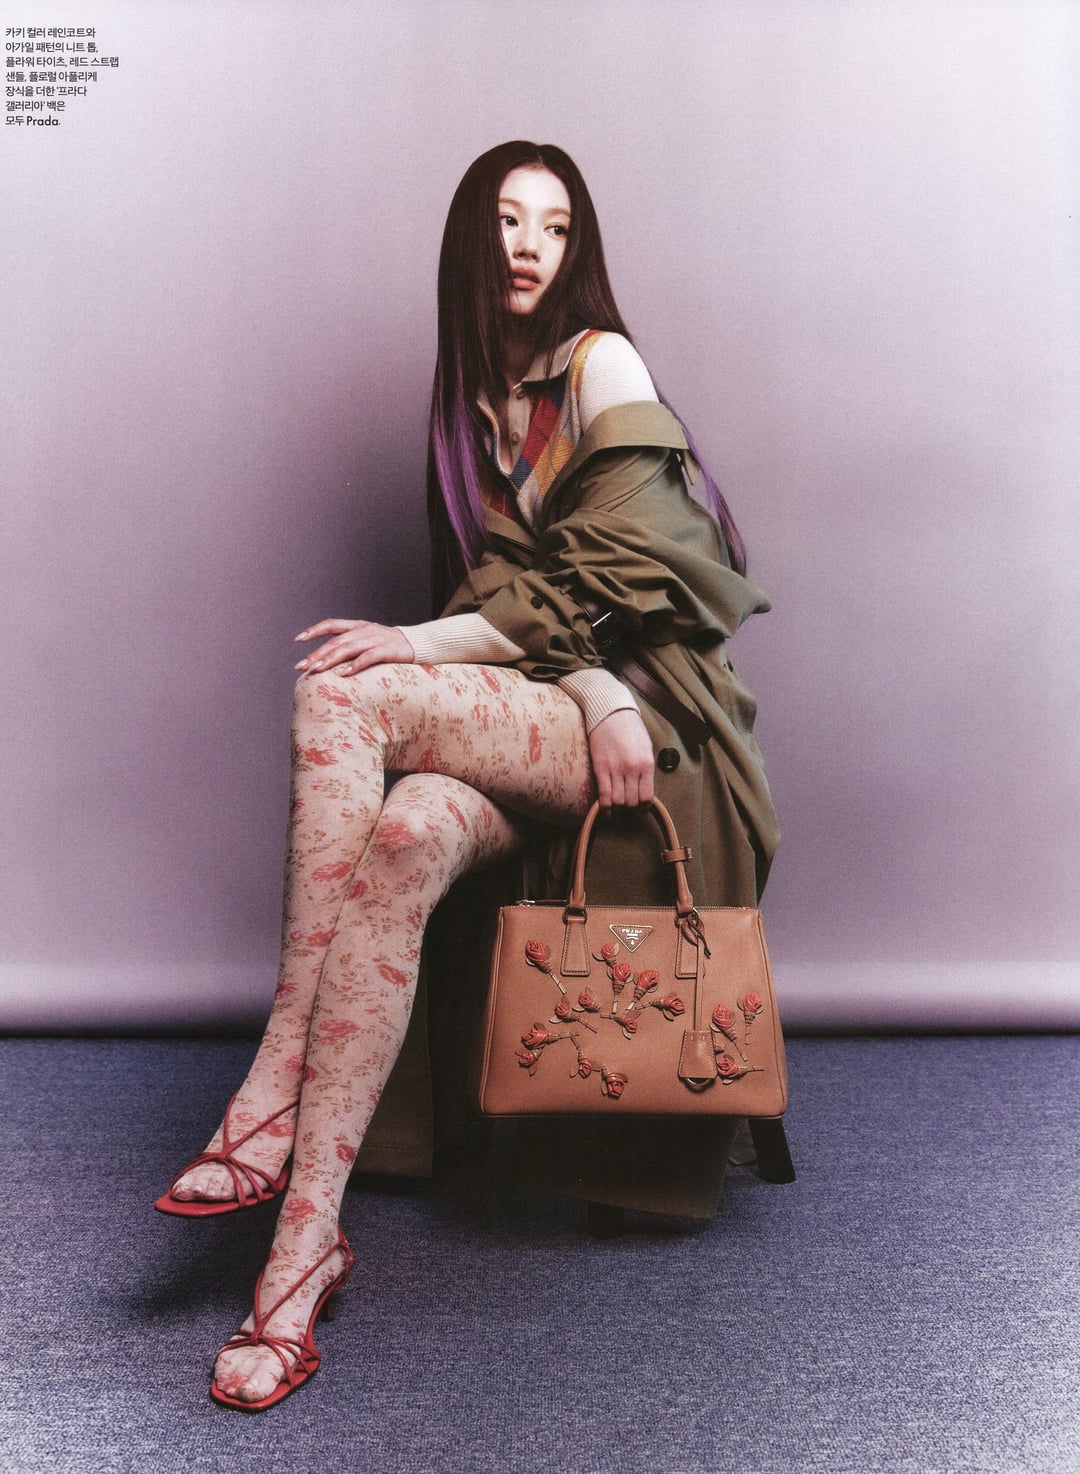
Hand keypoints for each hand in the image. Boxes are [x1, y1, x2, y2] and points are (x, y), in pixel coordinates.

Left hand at [294, 619, 414, 675]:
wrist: (418, 644)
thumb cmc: (389, 646)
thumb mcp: (368, 640)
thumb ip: (350, 646)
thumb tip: (328, 660)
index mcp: (358, 626)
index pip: (331, 624)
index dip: (314, 630)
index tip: (298, 639)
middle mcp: (364, 630)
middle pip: (336, 641)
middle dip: (317, 653)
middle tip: (302, 666)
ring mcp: (376, 639)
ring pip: (348, 648)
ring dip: (330, 659)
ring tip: (317, 669)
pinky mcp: (387, 650)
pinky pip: (368, 657)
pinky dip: (356, 665)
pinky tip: (345, 673)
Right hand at [587, 708, 655, 809]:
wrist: (611, 712)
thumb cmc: (630, 728)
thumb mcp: (646, 747)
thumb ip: (646, 768)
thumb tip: (644, 787)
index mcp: (646, 764)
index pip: (647, 797)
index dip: (643, 807)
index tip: (639, 808)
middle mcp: (632, 769)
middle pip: (632, 802)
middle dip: (630, 810)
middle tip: (626, 808)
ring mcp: (616, 769)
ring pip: (618, 801)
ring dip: (617, 808)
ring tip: (616, 807)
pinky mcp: (600, 767)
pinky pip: (604, 795)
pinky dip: (605, 806)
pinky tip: (605, 808)